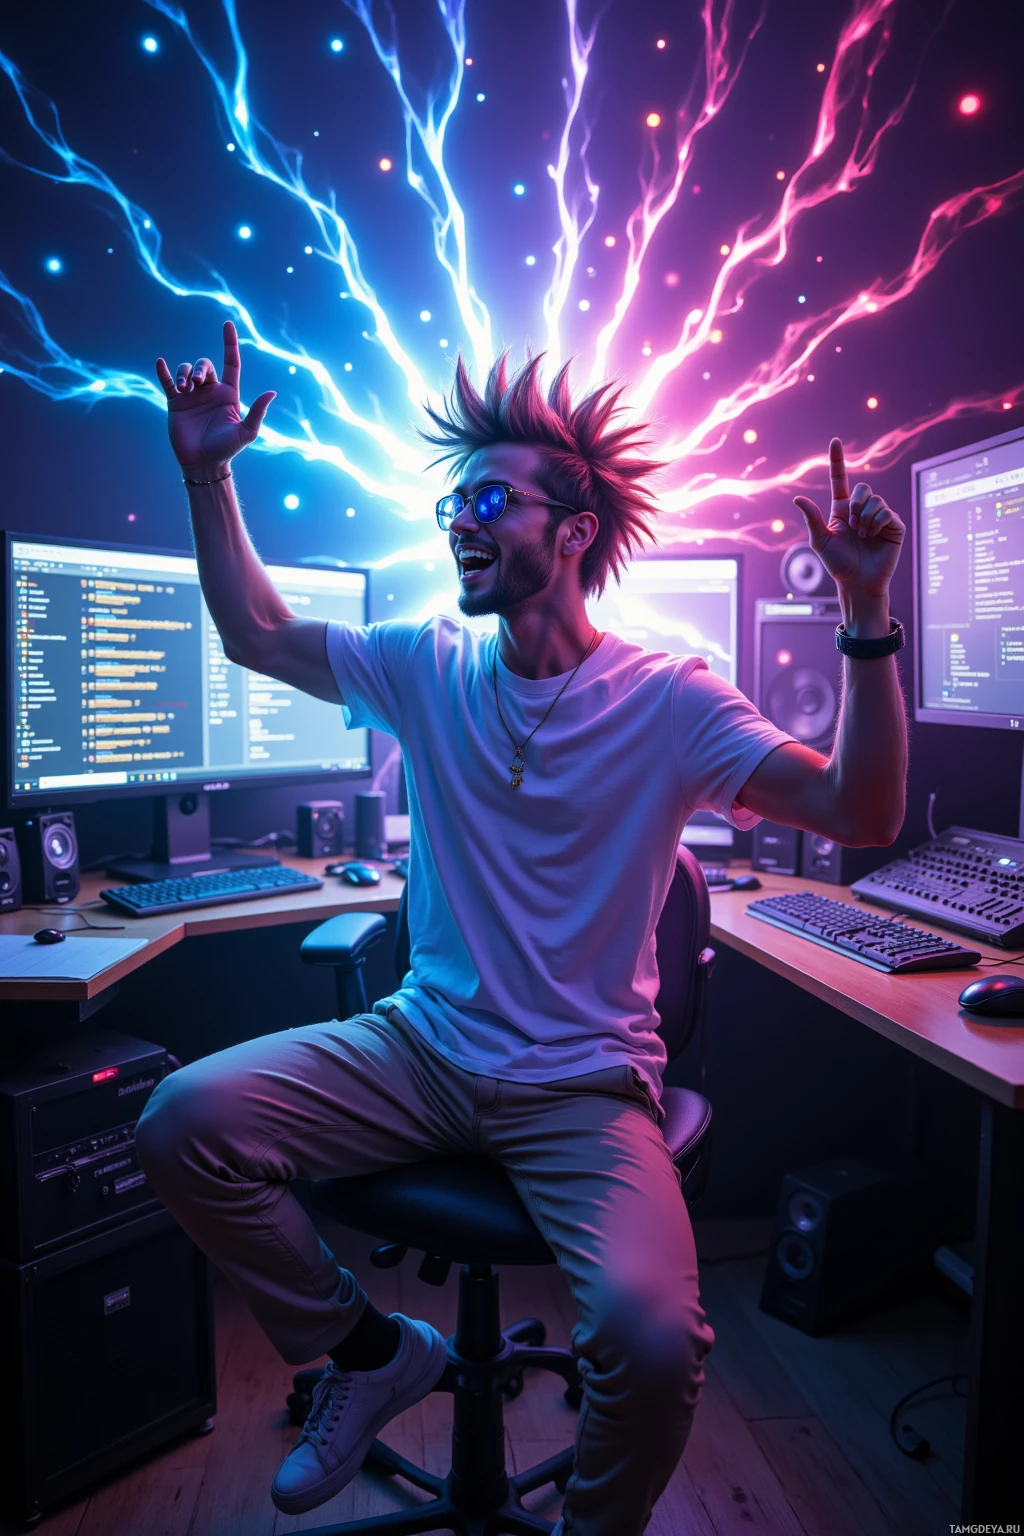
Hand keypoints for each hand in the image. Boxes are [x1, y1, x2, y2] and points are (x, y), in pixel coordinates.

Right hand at [155, 320, 275, 472]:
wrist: (204, 464)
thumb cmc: (227, 450)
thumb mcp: (246, 432)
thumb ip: (257, 411)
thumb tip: (272, 392)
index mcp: (228, 394)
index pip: (230, 363)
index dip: (229, 344)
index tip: (227, 324)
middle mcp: (210, 391)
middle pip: (204, 365)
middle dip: (199, 368)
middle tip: (196, 383)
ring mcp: (192, 396)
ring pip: (186, 371)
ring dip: (184, 373)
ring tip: (184, 388)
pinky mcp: (175, 403)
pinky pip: (167, 382)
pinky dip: (164, 372)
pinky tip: (161, 364)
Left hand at [793, 438, 904, 597]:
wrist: (858, 582)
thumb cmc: (838, 565)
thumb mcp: (821, 541)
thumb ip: (812, 518)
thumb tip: (797, 498)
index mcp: (842, 510)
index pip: (840, 480)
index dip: (837, 461)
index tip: (834, 441)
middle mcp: (861, 510)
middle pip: (862, 488)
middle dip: (856, 504)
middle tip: (852, 526)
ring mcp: (879, 517)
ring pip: (874, 500)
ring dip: (865, 519)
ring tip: (862, 536)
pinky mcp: (894, 525)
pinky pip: (886, 512)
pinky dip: (876, 524)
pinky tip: (873, 537)